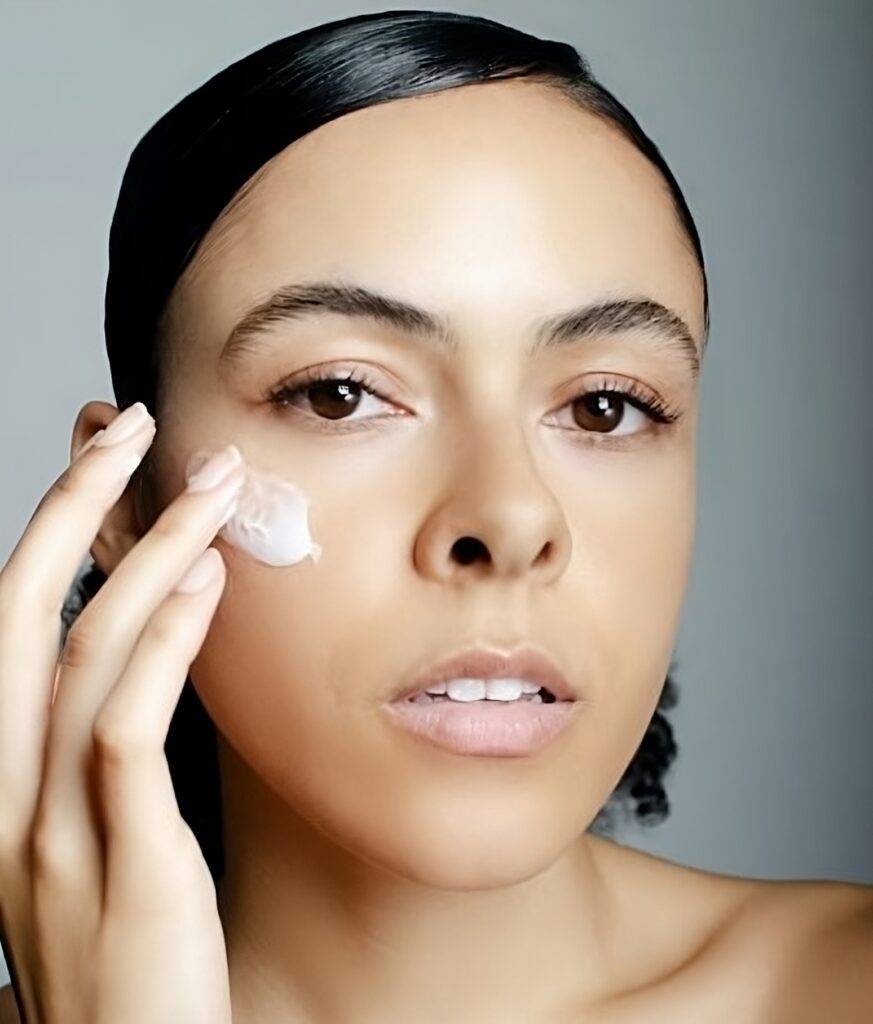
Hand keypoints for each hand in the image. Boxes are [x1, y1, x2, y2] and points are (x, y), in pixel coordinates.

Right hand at [0, 403, 243, 1022]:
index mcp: (2, 777)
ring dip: (147, 552)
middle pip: (20, 611)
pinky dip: (164, 647)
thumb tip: (156, 628)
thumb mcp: (102, 827)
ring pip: (81, 653)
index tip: (102, 452)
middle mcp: (7, 794)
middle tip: (131, 424)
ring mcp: (54, 833)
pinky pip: (123, 732)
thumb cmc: (130, 943)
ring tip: (212, 489)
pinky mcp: (122, 867)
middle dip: (73, 503)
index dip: (52, 524)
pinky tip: (210, 588)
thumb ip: (108, 733)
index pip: (11, 620)